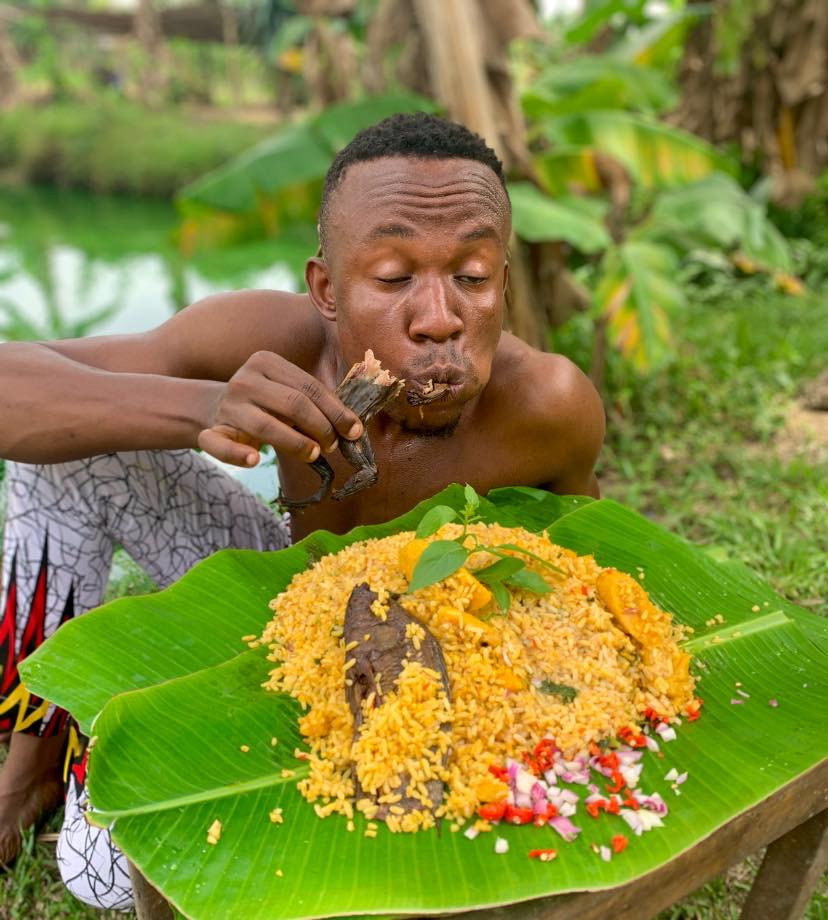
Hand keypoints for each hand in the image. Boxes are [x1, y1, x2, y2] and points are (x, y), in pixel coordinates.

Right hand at [197, 351, 362, 466]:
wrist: (214, 407)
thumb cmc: (264, 401)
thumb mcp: (285, 390)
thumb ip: (313, 400)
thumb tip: (352, 426)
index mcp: (266, 362)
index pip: (310, 387)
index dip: (336, 411)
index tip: (354, 431)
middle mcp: (245, 380)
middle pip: (293, 404)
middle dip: (321, 427)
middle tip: (333, 446)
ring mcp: (227, 405)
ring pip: (267, 425)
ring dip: (296, 443)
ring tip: (314, 454)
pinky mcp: (211, 431)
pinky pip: (221, 445)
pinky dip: (238, 454)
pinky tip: (254, 460)